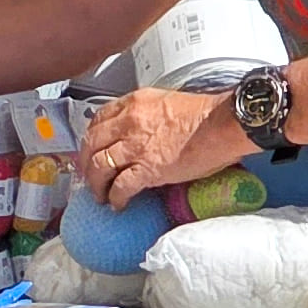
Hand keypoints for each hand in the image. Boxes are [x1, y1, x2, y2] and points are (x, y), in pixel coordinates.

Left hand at [79, 89, 254, 207]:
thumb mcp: (165, 102)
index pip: (98, 119)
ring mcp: (136, 147)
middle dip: (85, 163)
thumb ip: (145, 114)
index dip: (90, 137)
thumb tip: (139, 130)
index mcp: (134, 103)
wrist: (222, 125)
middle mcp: (129, 123)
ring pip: (100, 166)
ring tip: (100, 195)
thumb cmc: (204, 114)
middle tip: (88, 176)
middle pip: (92, 144)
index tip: (90, 148)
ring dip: (96, 184)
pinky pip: (121, 186)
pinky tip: (118, 205)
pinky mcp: (148, 169)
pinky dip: (116, 198)